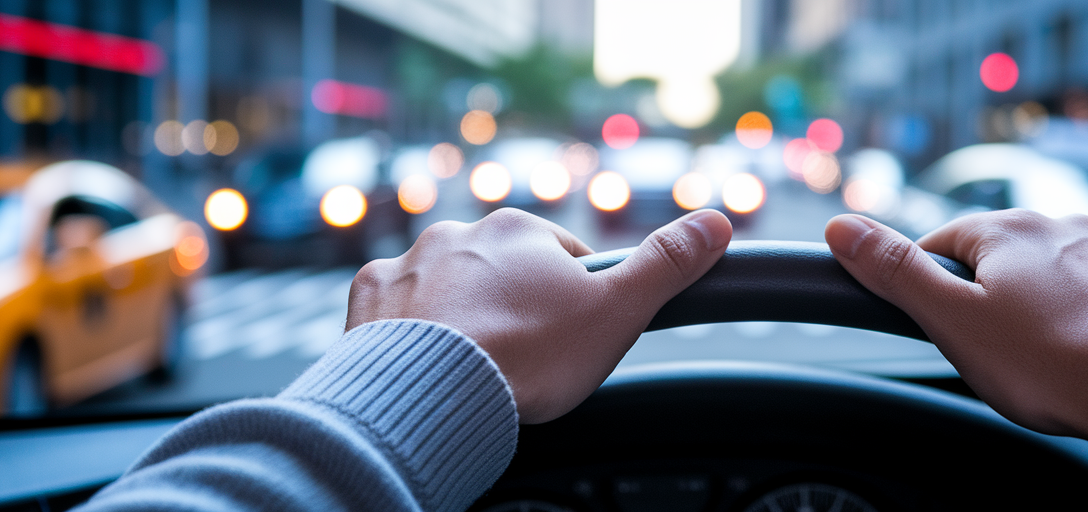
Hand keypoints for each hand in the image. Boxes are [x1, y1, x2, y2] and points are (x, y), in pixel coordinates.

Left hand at [347, 208, 732, 422]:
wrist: (435, 392)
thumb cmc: (528, 356)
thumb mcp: (617, 311)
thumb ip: (666, 265)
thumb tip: (717, 221)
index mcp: (521, 230)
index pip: (561, 257)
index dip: (572, 299)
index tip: (569, 336)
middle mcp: (460, 234)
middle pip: (501, 269)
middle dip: (513, 305)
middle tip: (524, 356)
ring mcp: (409, 264)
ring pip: (446, 285)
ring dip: (461, 314)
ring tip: (477, 362)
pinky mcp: (370, 298)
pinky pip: (394, 306)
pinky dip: (410, 328)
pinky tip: (428, 357)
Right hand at [825, 210, 1087, 456]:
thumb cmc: (1053, 368)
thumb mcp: (954, 323)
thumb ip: (896, 272)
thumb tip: (840, 226)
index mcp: (1006, 229)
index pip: (942, 246)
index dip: (934, 290)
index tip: (945, 329)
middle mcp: (1061, 221)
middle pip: (1000, 256)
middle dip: (991, 296)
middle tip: (998, 351)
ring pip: (1054, 267)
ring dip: (1044, 299)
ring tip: (1049, 353)